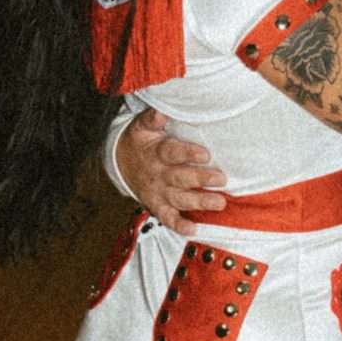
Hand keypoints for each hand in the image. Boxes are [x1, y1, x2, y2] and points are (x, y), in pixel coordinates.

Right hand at [117, 109, 226, 237]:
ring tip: (219, 203)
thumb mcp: (142, 126)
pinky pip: (167, 218)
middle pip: (180, 178)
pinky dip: (179, 225)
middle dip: (201, 179)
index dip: (188, 153)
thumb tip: (162, 111)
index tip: (205, 154)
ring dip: (199, 202)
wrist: (120, 163)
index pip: (171, 153)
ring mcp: (158, 192)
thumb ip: (153, 118)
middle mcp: (158, 174)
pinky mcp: (157, 206)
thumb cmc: (140, 141)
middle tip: (221, 179)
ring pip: (179, 199)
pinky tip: (193, 229)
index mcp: (156, 152)